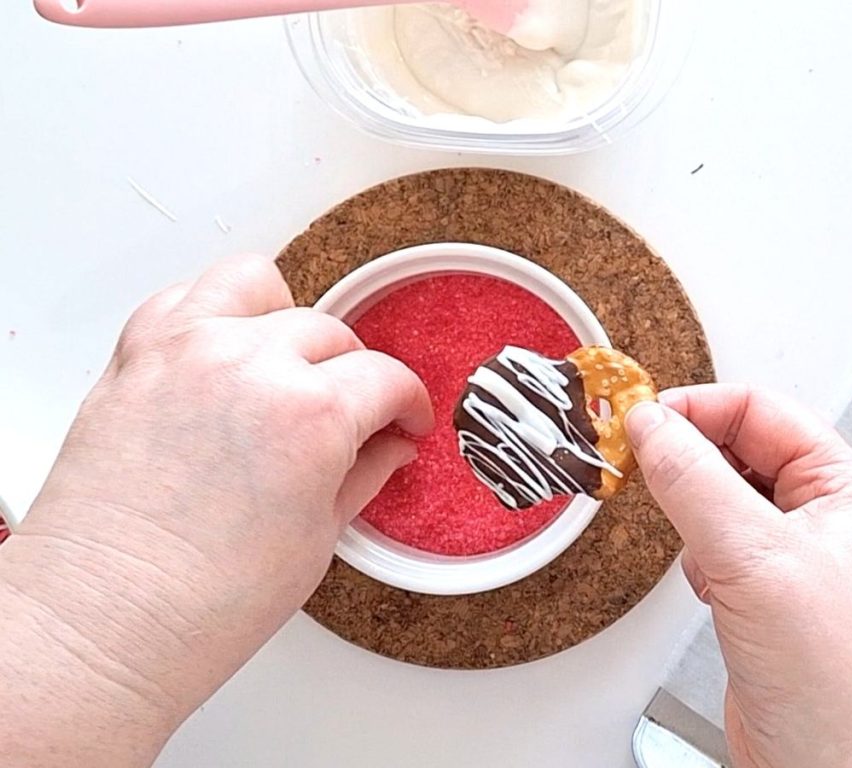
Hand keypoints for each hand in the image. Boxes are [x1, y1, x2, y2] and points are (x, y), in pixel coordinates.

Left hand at [0, 255, 432, 766]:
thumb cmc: (200, 604)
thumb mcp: (316, 540)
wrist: (105, 621)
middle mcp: (250, 365)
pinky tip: (223, 351)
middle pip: (331, 332)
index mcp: (312, 414)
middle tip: (353, 410)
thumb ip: (363, 474)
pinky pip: (182, 297)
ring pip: (256, 285)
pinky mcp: (134, 358)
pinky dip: (211, 312)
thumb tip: (388, 446)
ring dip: (284, 316)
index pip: (386, 378)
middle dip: (355, 372)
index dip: (408, 402)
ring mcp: (186, 352)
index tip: (404, 419)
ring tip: (286, 361)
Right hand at [626, 386, 851, 767]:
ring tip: (683, 535)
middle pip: (736, 448)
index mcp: (838, 487)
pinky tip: (701, 581)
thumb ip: (696, 483)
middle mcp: (815, 516)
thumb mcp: (757, 559)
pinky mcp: (758, 599)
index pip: (758, 410)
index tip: (639, 420)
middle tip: (634, 459)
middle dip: (685, 454)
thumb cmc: (837, 680)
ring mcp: (786, 559)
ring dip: (687, 507)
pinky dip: (692, 553)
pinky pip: (712, 546)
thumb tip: (650, 424)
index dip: (697, 408)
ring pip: (718, 498)